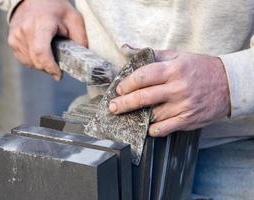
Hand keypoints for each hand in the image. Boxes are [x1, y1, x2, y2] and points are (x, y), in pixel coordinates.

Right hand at [8, 0, 87, 79]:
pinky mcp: (12, 40)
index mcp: (41, 24)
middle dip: (48, 68)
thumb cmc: (56, 8)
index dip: (50, 67)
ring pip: (29, 63)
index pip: (42, 53)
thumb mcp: (74, 19)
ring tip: (49, 55)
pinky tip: (40, 52)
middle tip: (58, 66)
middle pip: (36, 61)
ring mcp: (16, 36)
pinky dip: (32, 60)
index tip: (59, 75)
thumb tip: (82, 59)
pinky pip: (23, 59)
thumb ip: (80, 39)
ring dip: (40, 65)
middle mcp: (25, 30)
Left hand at [109, 50, 230, 136]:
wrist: (228, 85)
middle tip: (113, 107)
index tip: (120, 89)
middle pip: (144, 97)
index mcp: (174, 69)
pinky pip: (164, 129)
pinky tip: (147, 126)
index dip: (128, 84)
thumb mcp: (178, 55)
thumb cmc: (199, 68)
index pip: (144, 76)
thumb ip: (151, 54)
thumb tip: (125, 48)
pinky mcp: (188, 120)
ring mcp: (183, 106)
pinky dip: (152, 129)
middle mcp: (178, 88)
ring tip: (126, 116)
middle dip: (124, 103)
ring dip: (136, 117)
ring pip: (152, 115)